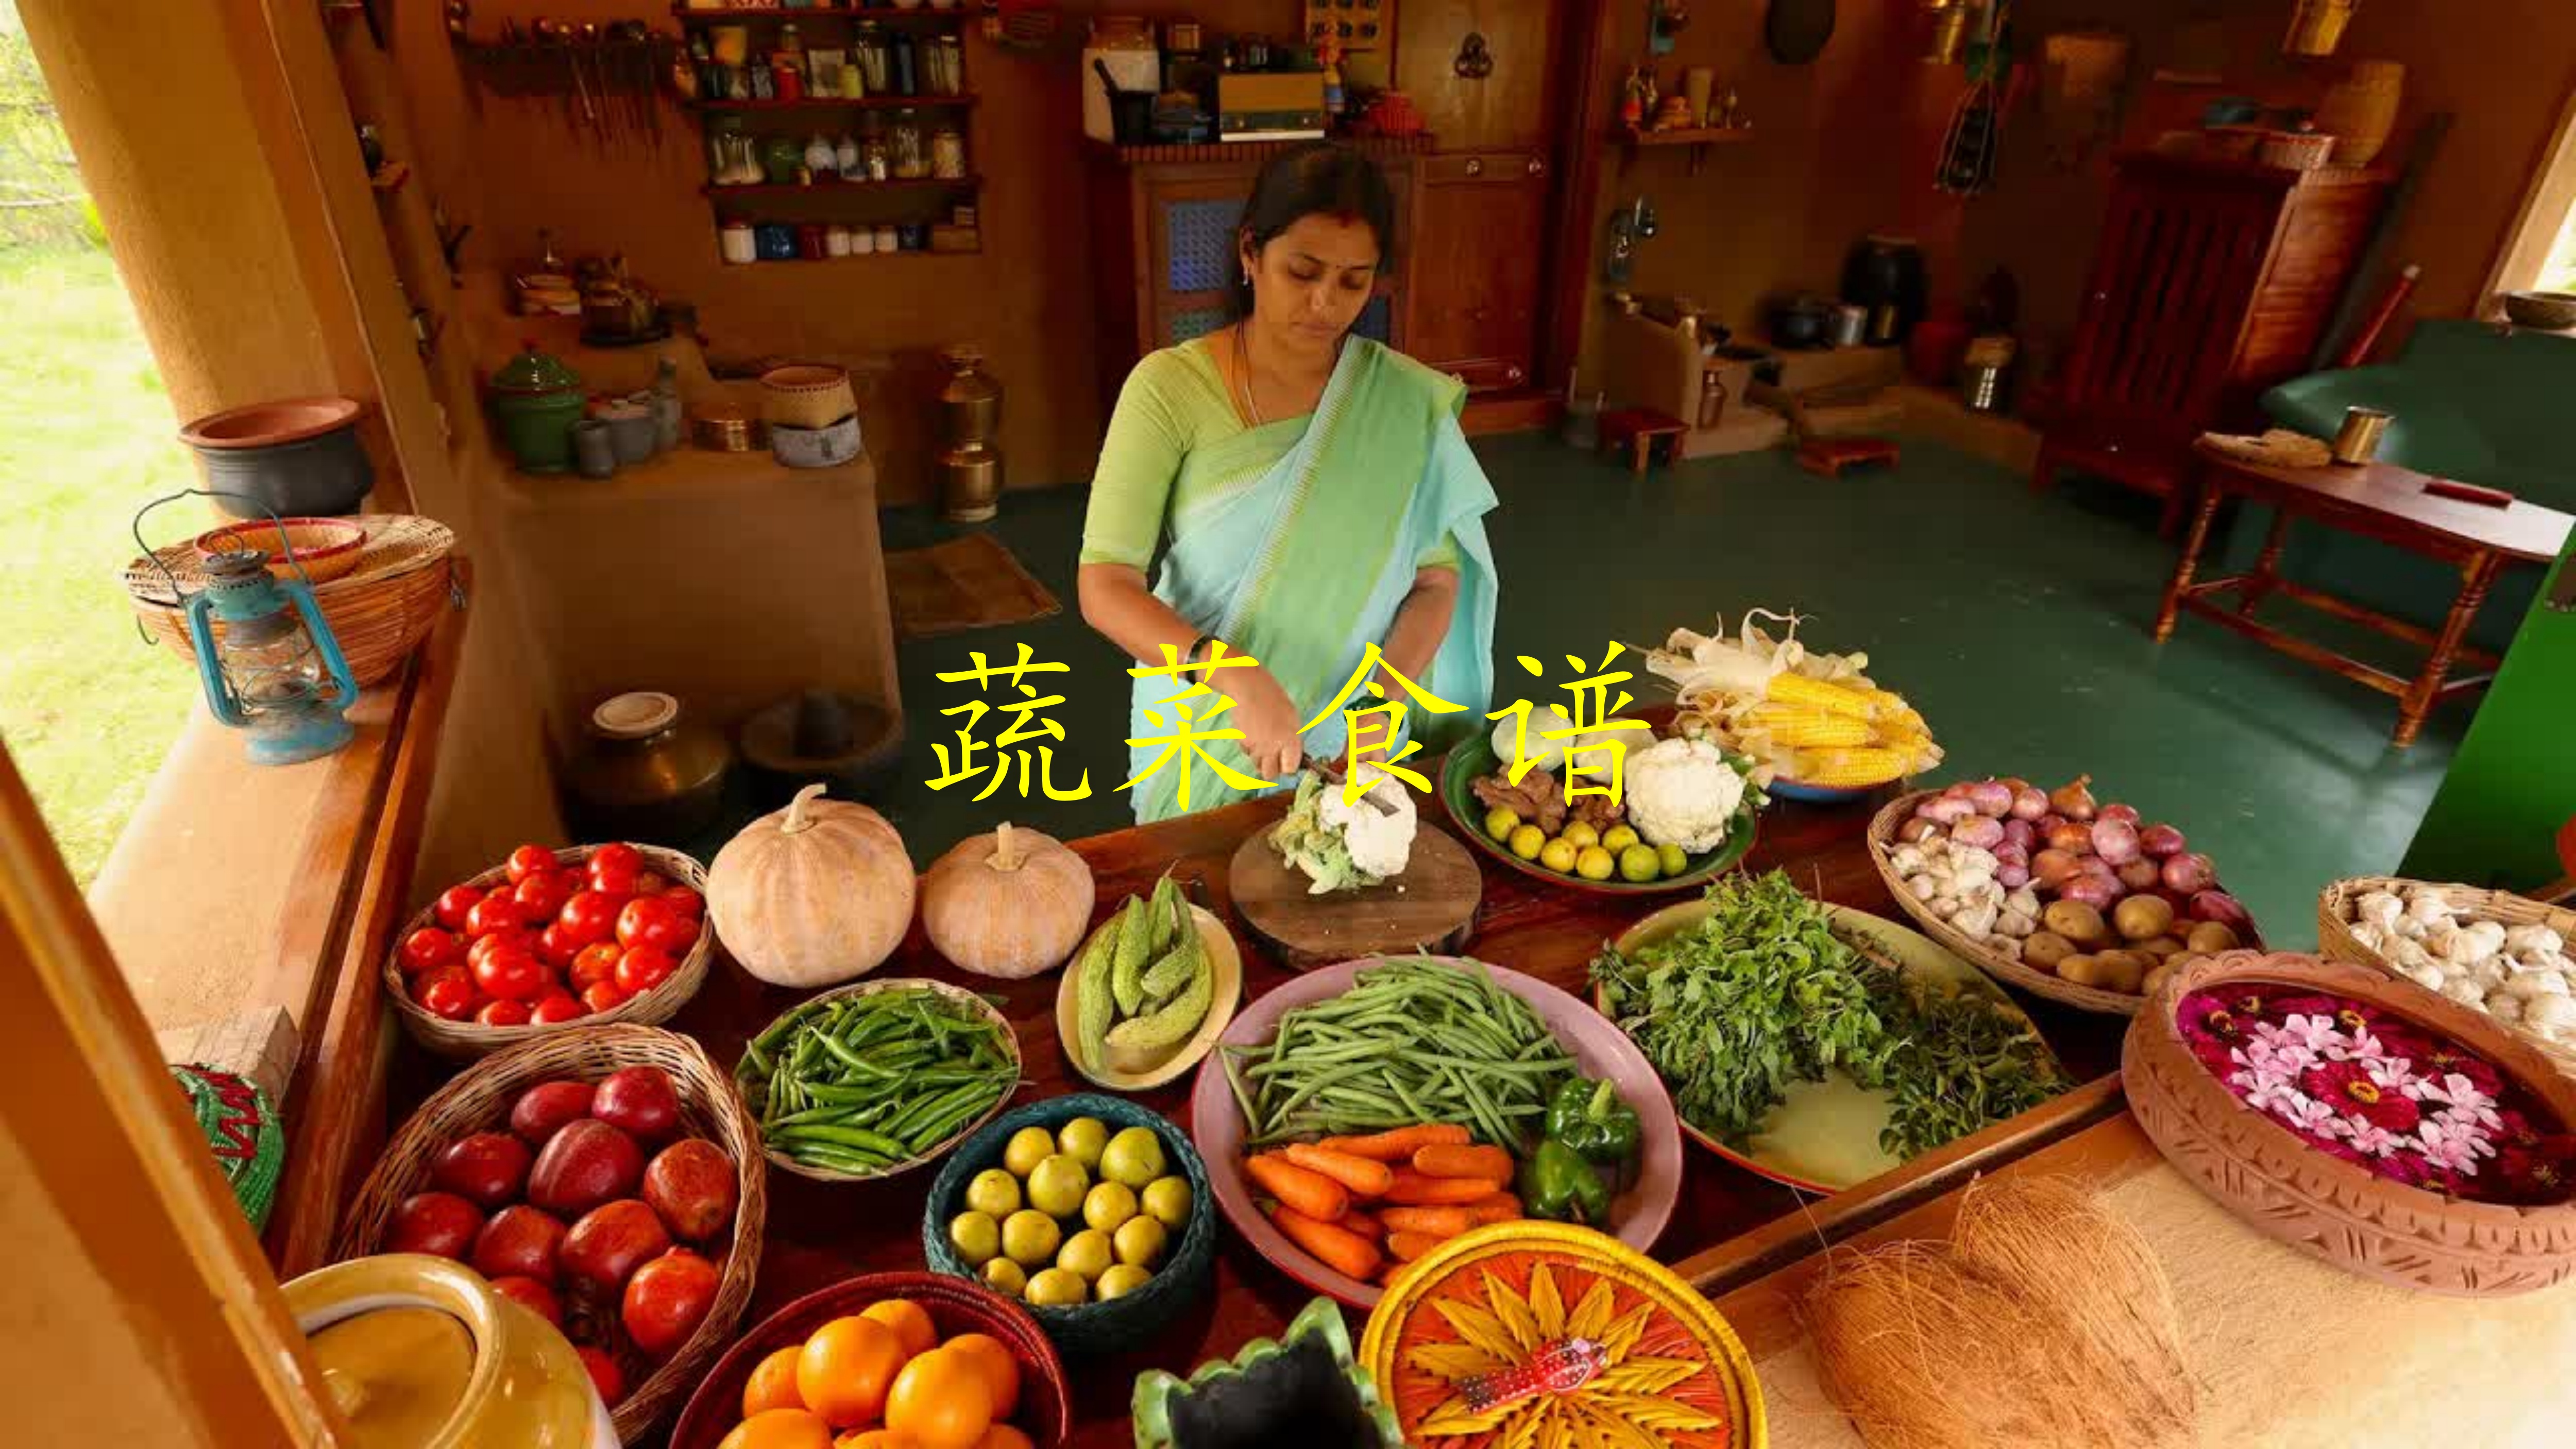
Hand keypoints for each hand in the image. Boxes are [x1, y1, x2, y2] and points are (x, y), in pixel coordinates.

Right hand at [1219, 663, 1303, 782]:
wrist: (1249, 688)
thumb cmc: (1275, 699)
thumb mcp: (1293, 718)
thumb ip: (1293, 739)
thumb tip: (1293, 755)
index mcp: (1290, 741)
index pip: (1290, 769)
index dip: (1289, 766)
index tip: (1288, 761)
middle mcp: (1273, 748)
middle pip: (1270, 775)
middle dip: (1273, 769)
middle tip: (1275, 758)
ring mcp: (1256, 747)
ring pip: (1257, 764)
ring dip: (1260, 758)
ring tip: (1263, 740)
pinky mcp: (1242, 743)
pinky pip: (1247, 752)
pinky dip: (1250, 747)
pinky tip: (1253, 732)